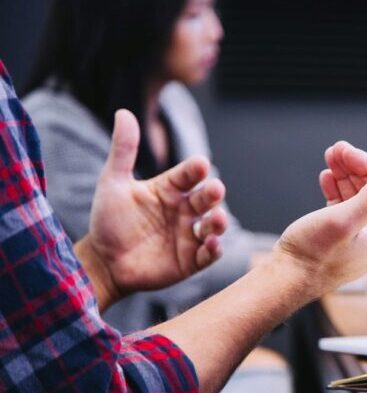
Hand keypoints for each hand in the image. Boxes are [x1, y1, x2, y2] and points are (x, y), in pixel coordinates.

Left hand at [77, 110, 227, 306]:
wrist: (103, 262)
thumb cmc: (109, 221)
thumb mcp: (113, 183)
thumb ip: (123, 150)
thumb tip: (123, 112)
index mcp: (170, 189)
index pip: (188, 174)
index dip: (195, 170)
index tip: (200, 164)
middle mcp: (184, 210)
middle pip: (206, 198)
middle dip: (213, 193)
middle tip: (215, 189)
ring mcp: (189, 235)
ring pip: (213, 225)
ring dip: (219, 222)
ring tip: (217, 219)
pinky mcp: (191, 260)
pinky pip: (209, 254)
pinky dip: (214, 249)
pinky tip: (211, 244)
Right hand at [272, 141, 366, 297]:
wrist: (285, 280)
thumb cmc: (312, 254)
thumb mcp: (343, 220)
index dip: (366, 164)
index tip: (344, 149)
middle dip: (354, 167)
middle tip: (335, 149)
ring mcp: (361, 239)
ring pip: (358, 197)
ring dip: (344, 175)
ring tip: (329, 158)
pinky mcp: (343, 239)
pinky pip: (346, 208)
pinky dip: (337, 191)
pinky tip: (327, 178)